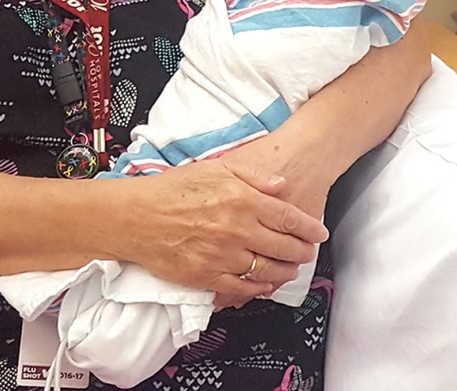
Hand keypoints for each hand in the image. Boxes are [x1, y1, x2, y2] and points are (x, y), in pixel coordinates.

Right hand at [117, 158, 327, 300]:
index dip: (309, 228)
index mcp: (241, 199)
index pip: (289, 217)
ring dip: (287, 272)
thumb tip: (280, 185)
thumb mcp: (215, 167)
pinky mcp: (210, 277)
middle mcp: (238, 229)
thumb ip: (252, 175)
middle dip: (303, 251)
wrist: (138, 216)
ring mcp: (225, 256)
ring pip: (270, 270)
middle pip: (286, 247)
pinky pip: (245, 288)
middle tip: (308, 252)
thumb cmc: (172, 189)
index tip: (318, 232)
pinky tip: (265, 284)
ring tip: (291, 269)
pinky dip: (260, 288)